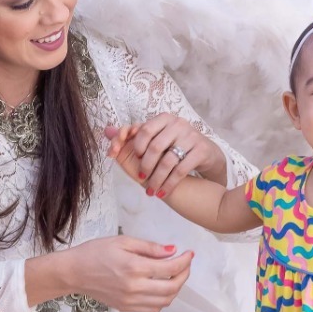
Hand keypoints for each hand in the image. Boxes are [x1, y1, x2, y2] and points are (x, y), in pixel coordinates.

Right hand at [62, 235, 193, 311]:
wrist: (73, 272)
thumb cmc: (95, 253)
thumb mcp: (122, 241)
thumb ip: (149, 247)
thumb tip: (172, 250)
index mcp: (134, 267)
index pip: (170, 268)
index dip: (185, 261)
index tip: (189, 253)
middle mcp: (135, 287)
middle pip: (172, 288)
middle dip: (184, 275)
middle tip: (185, 265)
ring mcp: (131, 301)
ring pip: (165, 301)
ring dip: (175, 289)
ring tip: (174, 276)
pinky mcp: (126, 308)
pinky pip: (153, 310)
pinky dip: (163, 301)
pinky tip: (160, 288)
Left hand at [105, 114, 226, 197]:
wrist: (206, 153)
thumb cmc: (175, 146)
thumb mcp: (155, 139)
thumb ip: (131, 136)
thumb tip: (106, 131)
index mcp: (164, 119)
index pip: (145, 130)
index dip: (135, 145)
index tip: (133, 158)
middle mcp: (179, 124)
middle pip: (156, 147)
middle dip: (146, 166)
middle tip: (141, 179)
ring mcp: (192, 137)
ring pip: (168, 160)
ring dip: (157, 178)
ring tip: (151, 190)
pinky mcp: (201, 150)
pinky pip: (181, 170)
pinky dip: (170, 184)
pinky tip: (163, 192)